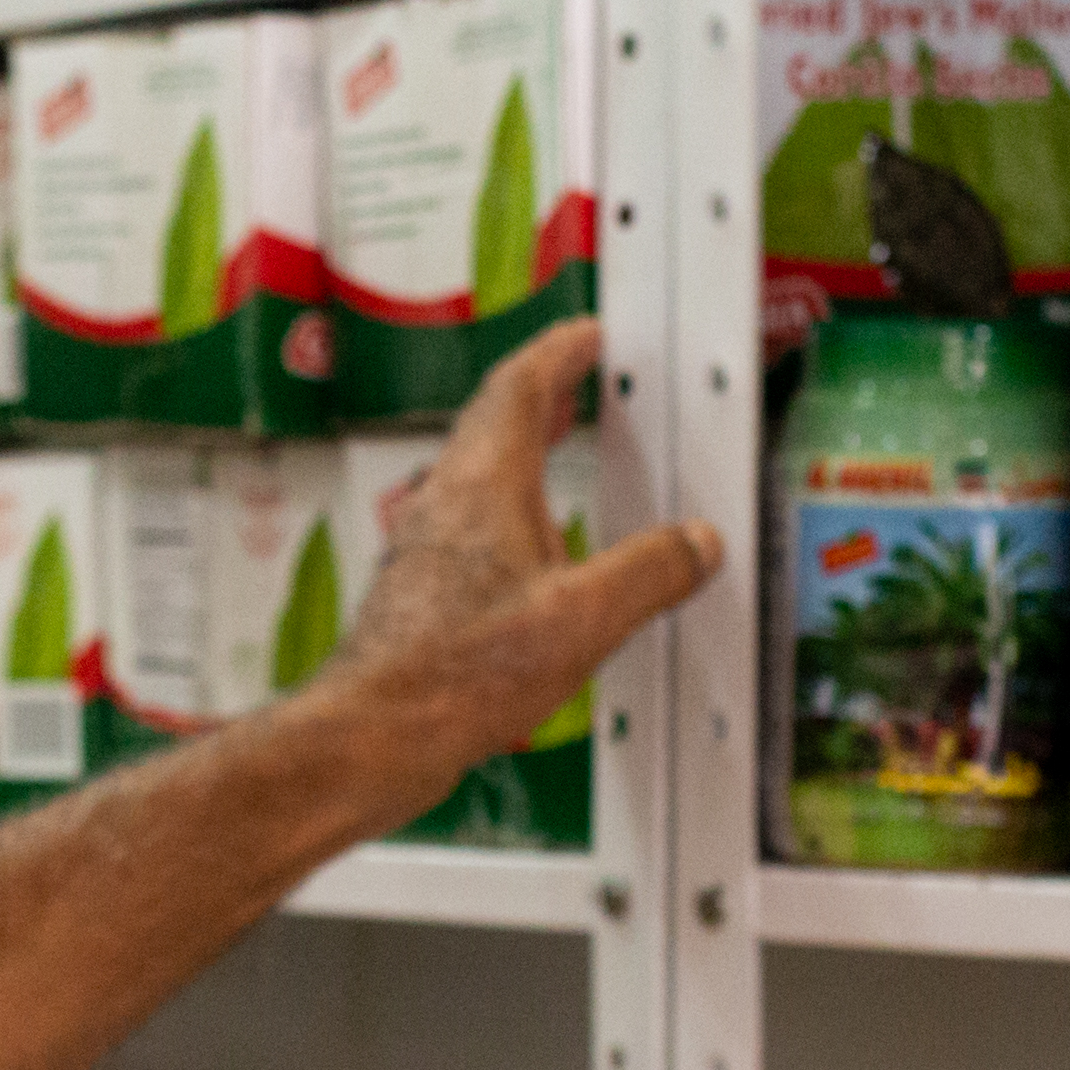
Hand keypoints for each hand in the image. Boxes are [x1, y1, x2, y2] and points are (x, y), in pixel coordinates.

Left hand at [294, 318, 721, 829]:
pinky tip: (526, 545)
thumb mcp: (582, 619)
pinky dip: (506, 503)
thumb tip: (694, 545)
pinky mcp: (419, 590)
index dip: (558, 353)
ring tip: (558, 446)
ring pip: (476, 470)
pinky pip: (468, 519)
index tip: (586, 336)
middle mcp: (446, 502)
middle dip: (541, 393)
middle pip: (492, 421)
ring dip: (520, 447)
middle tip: (576, 379)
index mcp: (484, 484)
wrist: (375, 733)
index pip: (519, 387)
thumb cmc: (455, 674)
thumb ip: (648, 574)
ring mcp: (425, 546)